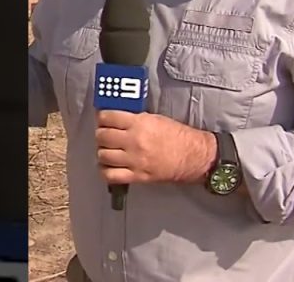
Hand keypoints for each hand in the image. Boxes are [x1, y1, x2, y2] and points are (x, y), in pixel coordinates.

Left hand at [95, 110, 215, 185]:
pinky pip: (110, 175)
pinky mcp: (137, 175)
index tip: (102, 118)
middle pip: (102, 136)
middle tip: (104, 133)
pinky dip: (105, 171)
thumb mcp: (156, 119)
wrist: (193, 156)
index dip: (102, 117)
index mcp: (140, 124)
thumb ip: (135, 119)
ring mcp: (134, 160)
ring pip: (103, 155)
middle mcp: (134, 141)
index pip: (108, 117)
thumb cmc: (178, 136)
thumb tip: (117, 119)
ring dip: (102, 152)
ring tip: (108, 149)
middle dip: (100, 134)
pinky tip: (108, 166)